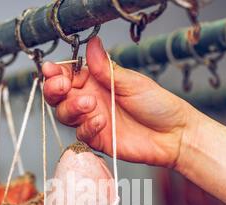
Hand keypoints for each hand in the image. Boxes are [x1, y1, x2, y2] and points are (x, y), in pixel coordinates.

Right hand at [43, 37, 193, 166]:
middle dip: (54, 90)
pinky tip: (101, 121)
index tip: (52, 71)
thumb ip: (106, 69)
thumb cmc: (157, 105)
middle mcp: (92, 101)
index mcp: (98, 82)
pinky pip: (81, 134)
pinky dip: (87, 127)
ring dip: (71, 108)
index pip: (68, 75)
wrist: (173, 135)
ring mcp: (93, 120)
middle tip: (62, 87)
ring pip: (65, 115)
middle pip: (59, 96)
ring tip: (90, 104)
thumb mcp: (132, 82)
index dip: (56, 73)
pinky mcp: (98, 140)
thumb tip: (92, 43)